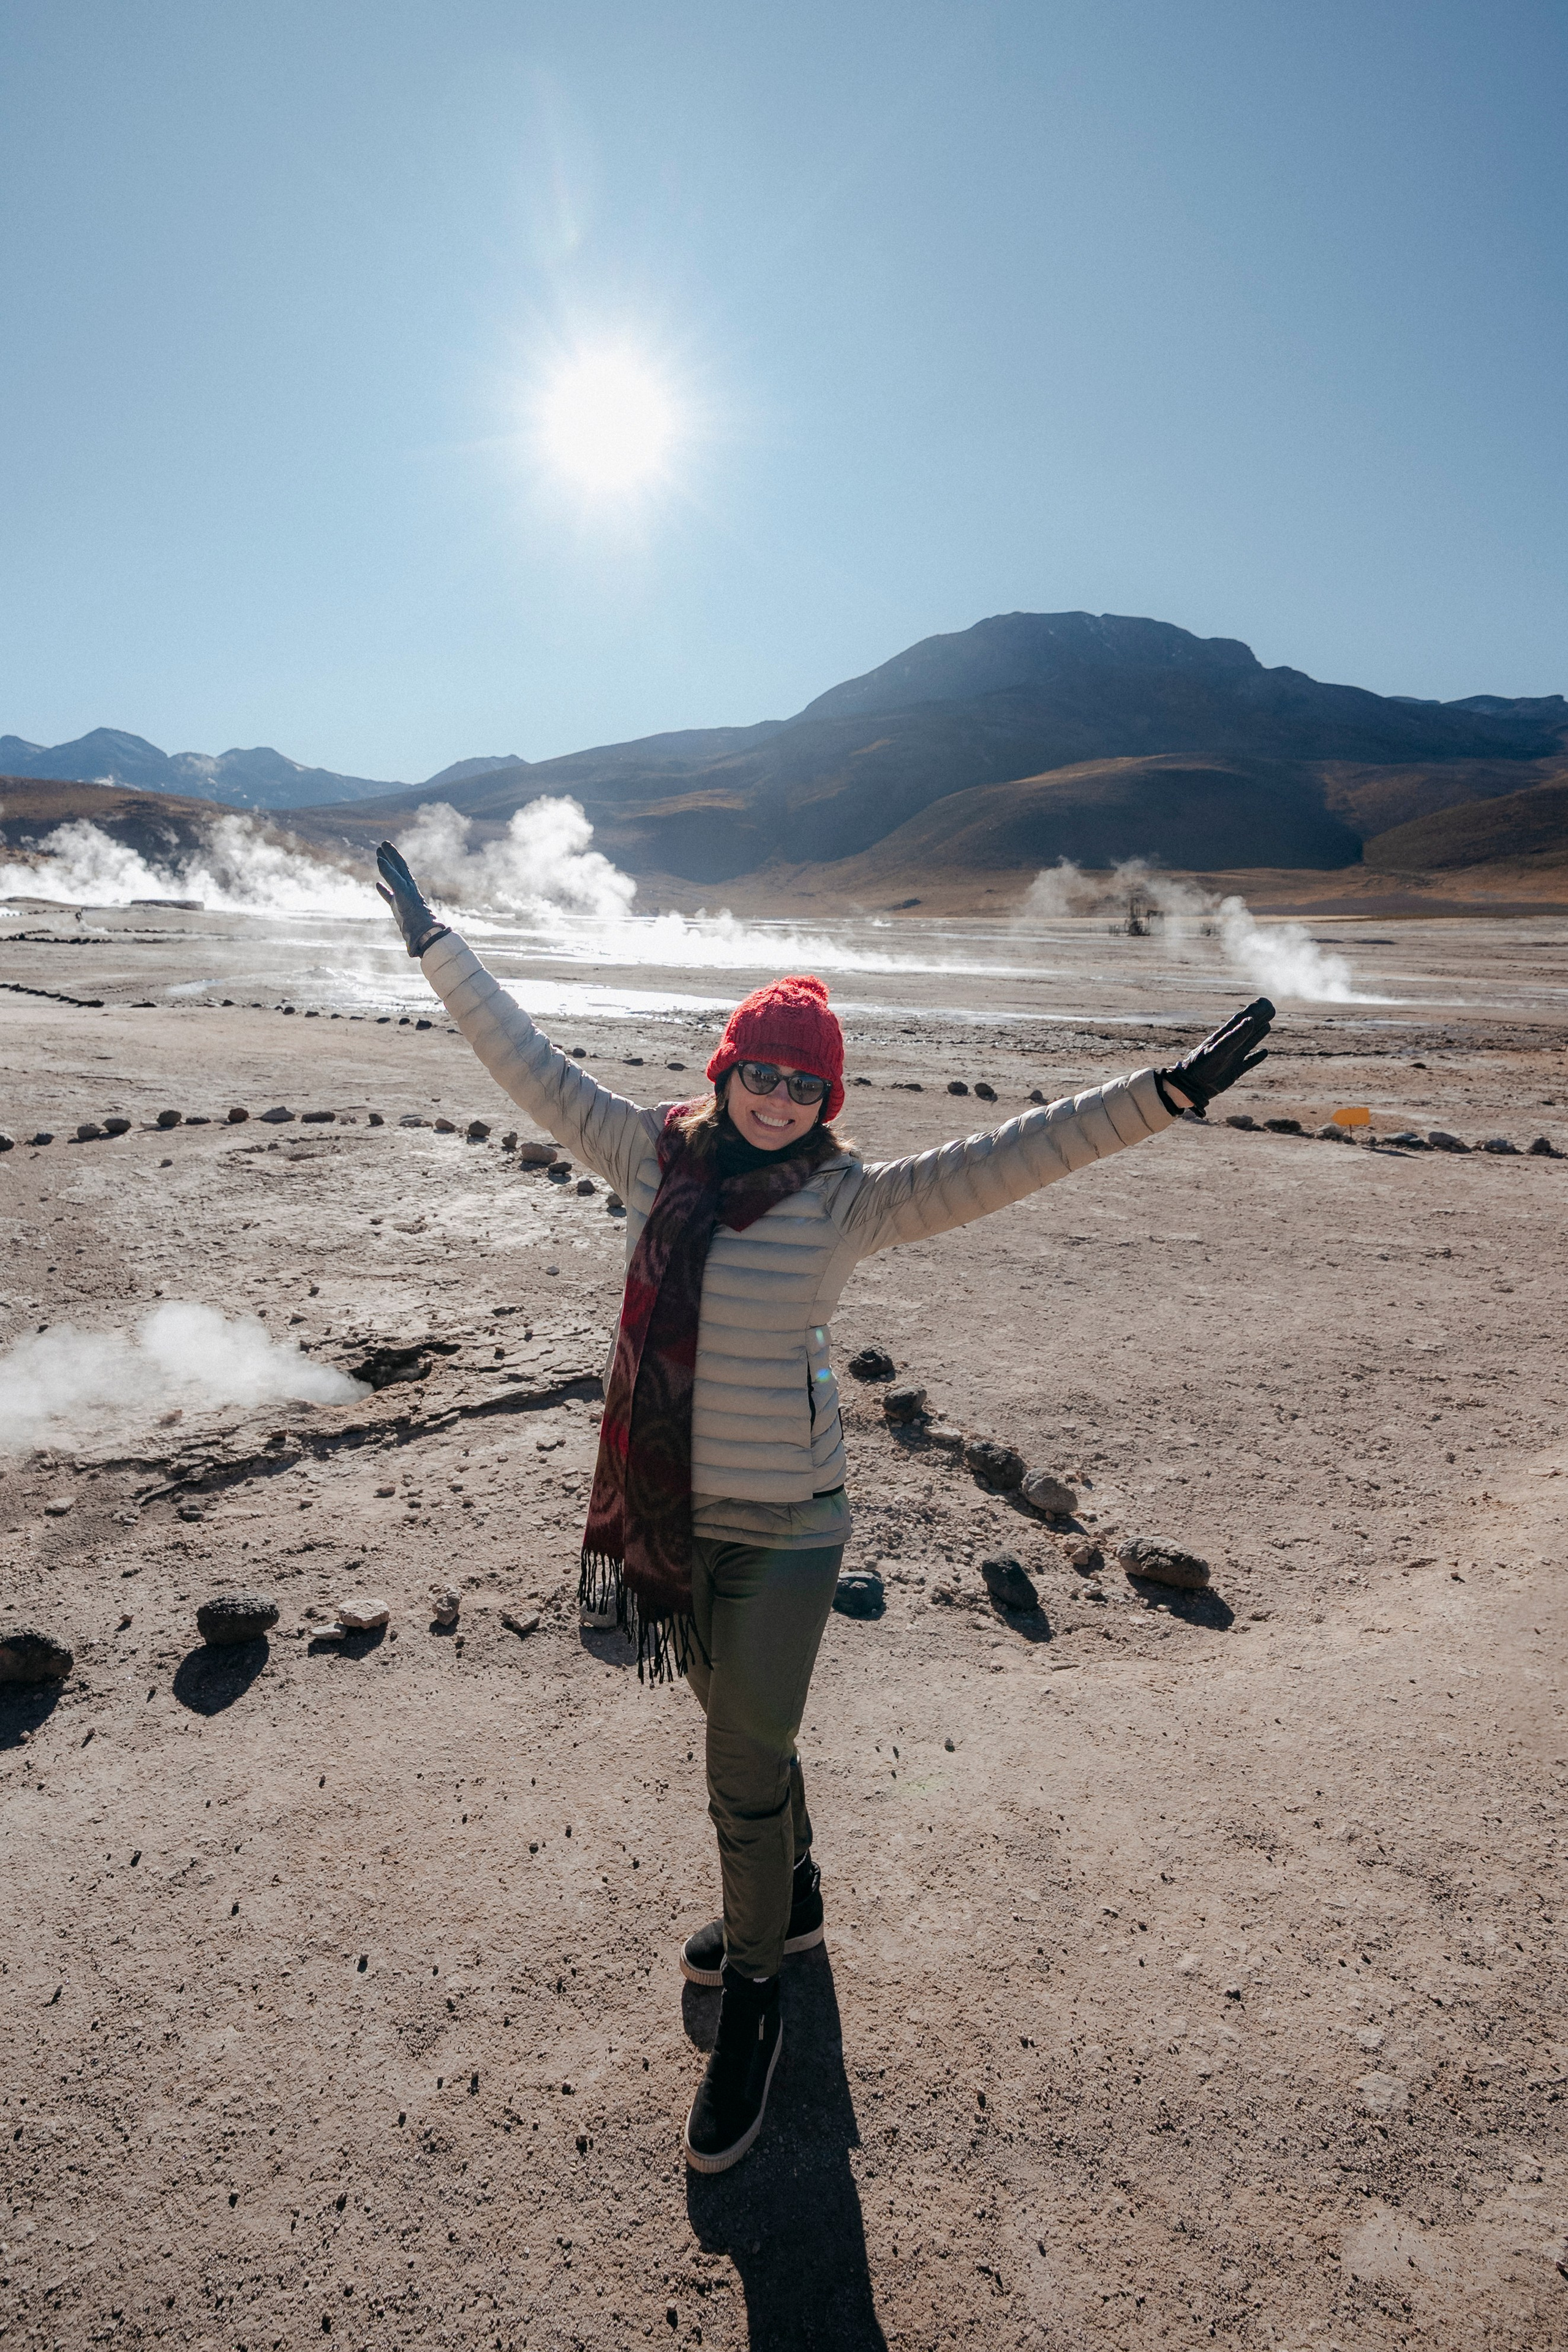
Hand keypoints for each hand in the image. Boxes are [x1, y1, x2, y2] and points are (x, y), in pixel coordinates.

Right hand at [375, 841, 449, 958]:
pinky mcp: (398, 907)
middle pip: (397, 868)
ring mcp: (401, 897)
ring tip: (379, 859)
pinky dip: (383, 889)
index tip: (383, 844)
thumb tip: (380, 860)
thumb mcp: (402, 892)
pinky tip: (377, 885)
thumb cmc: (414, 914)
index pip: (398, 864)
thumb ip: (391, 877)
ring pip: (392, 879)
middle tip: (381, 845)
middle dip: (389, 856)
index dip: (391, 854)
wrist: (422, 931)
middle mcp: (406, 888)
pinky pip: (389, 895)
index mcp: (408, 883)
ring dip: (386, 868)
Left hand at [1158, 997, 1273, 1115]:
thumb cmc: (1202, 1066)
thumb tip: (1250, 1020)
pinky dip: (1256, 1057)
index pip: (1241, 1019)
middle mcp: (1230, 1045)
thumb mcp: (1218, 1050)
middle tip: (1271, 1008)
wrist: (1192, 1086)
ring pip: (1249, 1042)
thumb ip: (1234, 1036)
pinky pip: (1248, 1062)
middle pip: (1248, 1029)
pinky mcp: (1234, 1071)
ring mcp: (1232, 1058)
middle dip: (1259, 1019)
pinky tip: (1264, 1052)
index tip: (1265, 1002)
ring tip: (1268, 1024)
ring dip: (1258, 1034)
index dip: (1254, 1010)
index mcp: (1224, 1037)